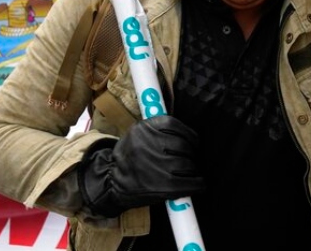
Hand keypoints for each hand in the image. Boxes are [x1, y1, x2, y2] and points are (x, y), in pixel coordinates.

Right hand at [77, 116, 204, 217]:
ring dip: (193, 168)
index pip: (174, 125)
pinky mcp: (164, 186)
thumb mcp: (136, 135)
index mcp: (144, 128)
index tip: (193, 141)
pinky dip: (198, 183)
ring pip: (188, 164)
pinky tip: (199, 183)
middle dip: (191, 153)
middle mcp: (150, 145)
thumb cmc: (129, 159)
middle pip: (184, 145)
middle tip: (191, 158)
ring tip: (190, 171)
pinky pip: (190, 182)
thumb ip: (156, 130)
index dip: (188, 134)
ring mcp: (158, 166)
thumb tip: (186, 133)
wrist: (111, 183)